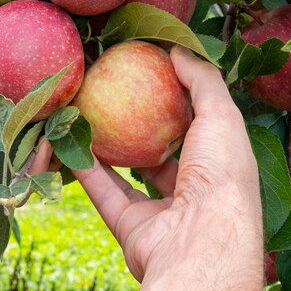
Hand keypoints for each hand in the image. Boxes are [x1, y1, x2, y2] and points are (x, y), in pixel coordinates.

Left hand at [0, 0, 52, 224]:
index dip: (22, 69)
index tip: (46, 50)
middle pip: (17, 116)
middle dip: (49, 105)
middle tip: (72, 87)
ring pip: (23, 150)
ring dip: (51, 138)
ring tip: (70, 120)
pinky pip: (10, 185)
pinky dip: (35, 172)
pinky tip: (47, 150)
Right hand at [73, 46, 263, 290]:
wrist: (201, 240)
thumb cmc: (221, 172)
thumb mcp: (222, 114)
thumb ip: (202, 80)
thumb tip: (178, 50)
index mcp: (218, 162)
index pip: (197, 127)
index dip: (176, 101)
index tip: (149, 75)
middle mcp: (192, 187)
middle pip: (160, 151)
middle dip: (139, 126)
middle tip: (113, 95)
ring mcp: (161, 210)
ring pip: (128, 173)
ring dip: (106, 147)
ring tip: (85, 114)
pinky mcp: (132, 227)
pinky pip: (104, 192)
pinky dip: (86, 169)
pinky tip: (68, 141)